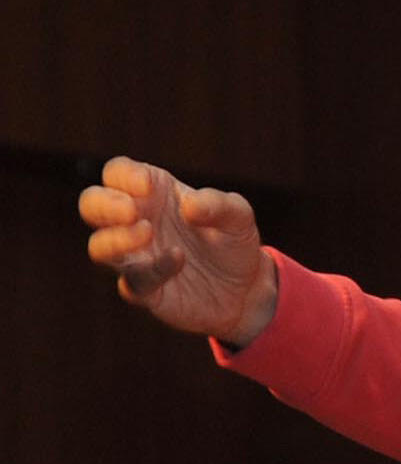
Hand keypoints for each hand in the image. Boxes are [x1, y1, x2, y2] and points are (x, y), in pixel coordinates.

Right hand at [79, 156, 277, 346]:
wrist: (246, 288)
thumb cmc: (234, 241)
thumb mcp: (239, 216)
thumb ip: (218, 204)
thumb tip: (188, 205)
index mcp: (156, 193)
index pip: (118, 172)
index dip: (124, 175)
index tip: (148, 186)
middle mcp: (137, 222)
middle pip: (92, 204)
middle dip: (102, 204)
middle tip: (131, 211)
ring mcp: (137, 257)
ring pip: (98, 246)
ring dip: (116, 239)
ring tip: (147, 233)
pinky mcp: (145, 290)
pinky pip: (132, 282)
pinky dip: (152, 270)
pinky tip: (178, 260)